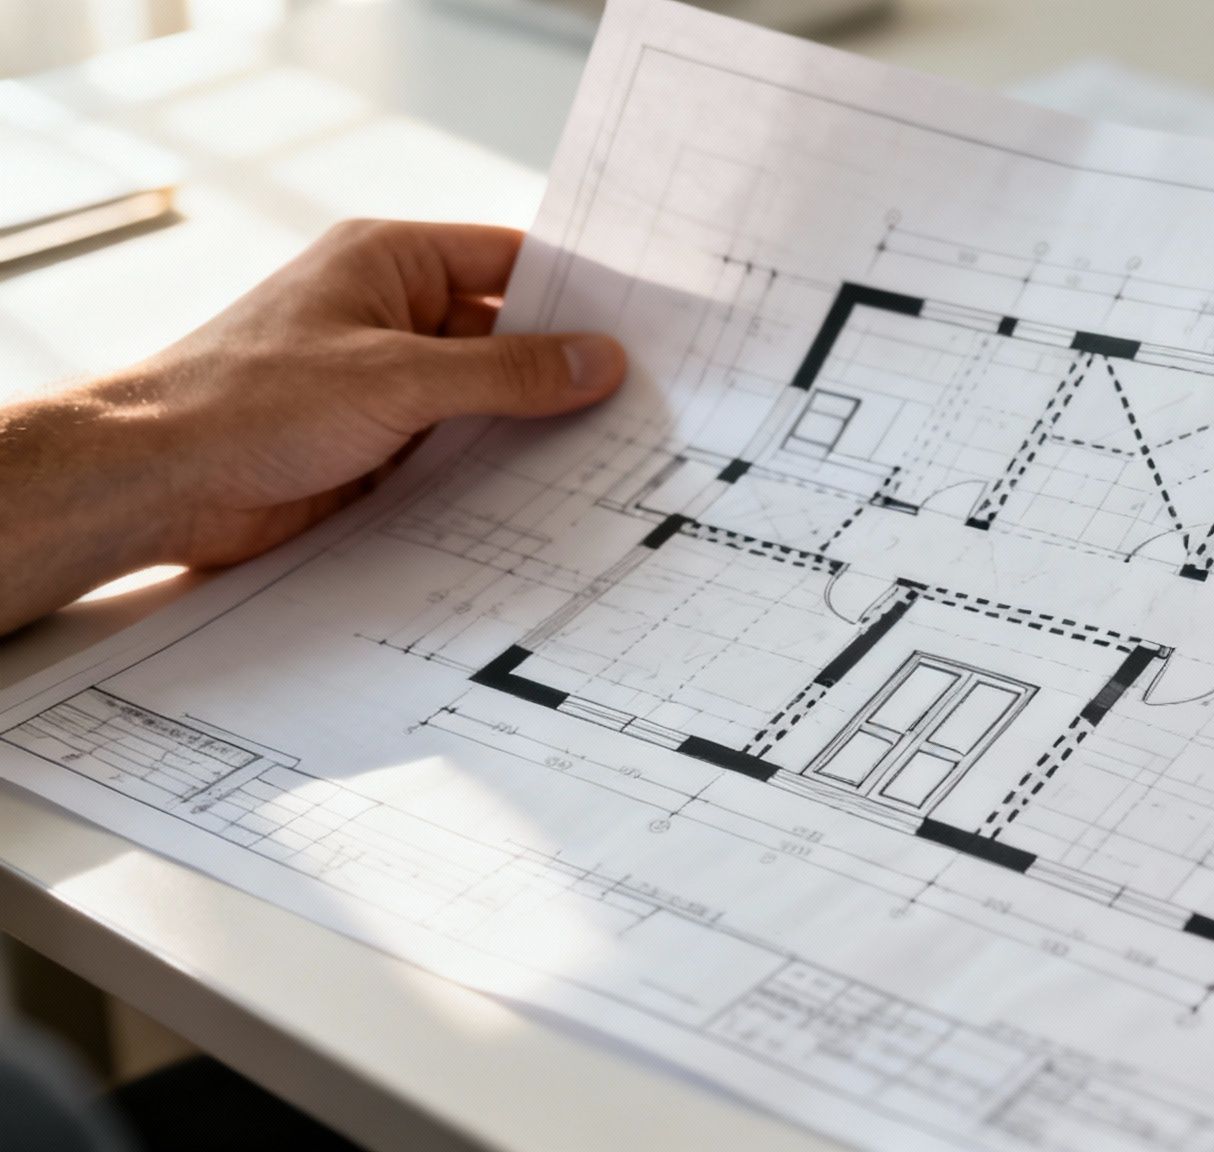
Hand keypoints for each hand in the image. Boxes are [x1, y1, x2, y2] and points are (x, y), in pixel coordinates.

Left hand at [0, 220, 625, 633]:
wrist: (157, 482)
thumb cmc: (249, 401)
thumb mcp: (398, 378)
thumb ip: (505, 372)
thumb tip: (598, 360)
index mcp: (389, 262)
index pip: (509, 261)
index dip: (578, 291)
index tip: (646, 325)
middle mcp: (389, 316)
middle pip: (504, 336)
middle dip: (564, 370)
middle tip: (647, 401)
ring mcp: (383, 384)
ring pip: (485, 401)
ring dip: (532, 429)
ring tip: (615, 454)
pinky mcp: (374, 448)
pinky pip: (456, 454)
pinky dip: (496, 474)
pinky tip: (549, 497)